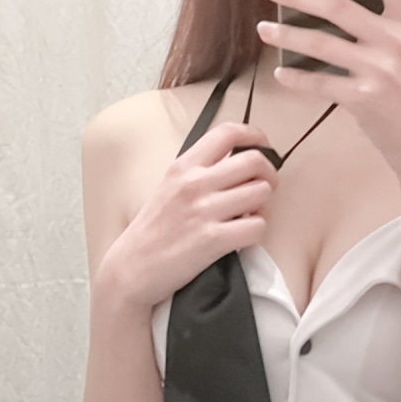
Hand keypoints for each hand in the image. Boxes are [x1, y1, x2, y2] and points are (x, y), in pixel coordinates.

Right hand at [100, 119, 278, 309]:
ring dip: (264, 206)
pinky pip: (257, 227)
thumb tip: (236, 166)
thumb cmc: (152, 232)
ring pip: (261, 193)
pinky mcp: (213, 239)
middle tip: (265, 188)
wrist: (131, 268)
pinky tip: (243, 236)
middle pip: (254, 161)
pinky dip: (256, 232)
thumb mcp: (168, 188)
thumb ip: (198, 173)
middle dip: (269, 175)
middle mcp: (194, 183)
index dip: (255, 135)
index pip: (227, 133)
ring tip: (250, 216)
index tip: (264, 146)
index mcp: (183, 167)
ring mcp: (204, 211)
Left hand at [257, 0, 400, 188]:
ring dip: (287, 34)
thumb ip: (389, 31)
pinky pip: (319, 83)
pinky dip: (297, 78)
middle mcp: (396, 42)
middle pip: (337, 6)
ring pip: (320, 43)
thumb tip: (341, 13)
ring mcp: (379, 71)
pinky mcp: (363, 99)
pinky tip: (282, 73)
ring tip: (264, 29)